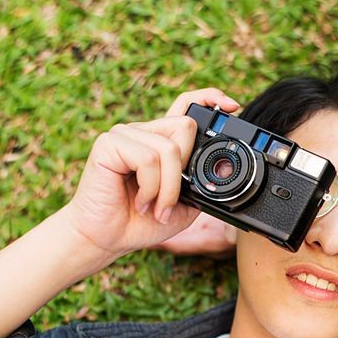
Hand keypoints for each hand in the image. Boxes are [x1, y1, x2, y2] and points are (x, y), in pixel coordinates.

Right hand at [64, 88, 240, 259]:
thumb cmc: (141, 222)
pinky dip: (150, 188)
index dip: (209, 98)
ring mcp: (124, 134)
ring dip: (168, 189)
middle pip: (185, 127)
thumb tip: (217, 169)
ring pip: (168, 149)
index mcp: (159, 141)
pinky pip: (147, 159)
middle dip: (184, 171)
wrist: (106, 238)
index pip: (185, 105)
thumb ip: (198, 184)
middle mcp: (142, 132)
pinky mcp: (108, 144)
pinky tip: (140, 202)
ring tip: (154, 208)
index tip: (231, 105)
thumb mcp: (183, 205)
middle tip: (168, 200)